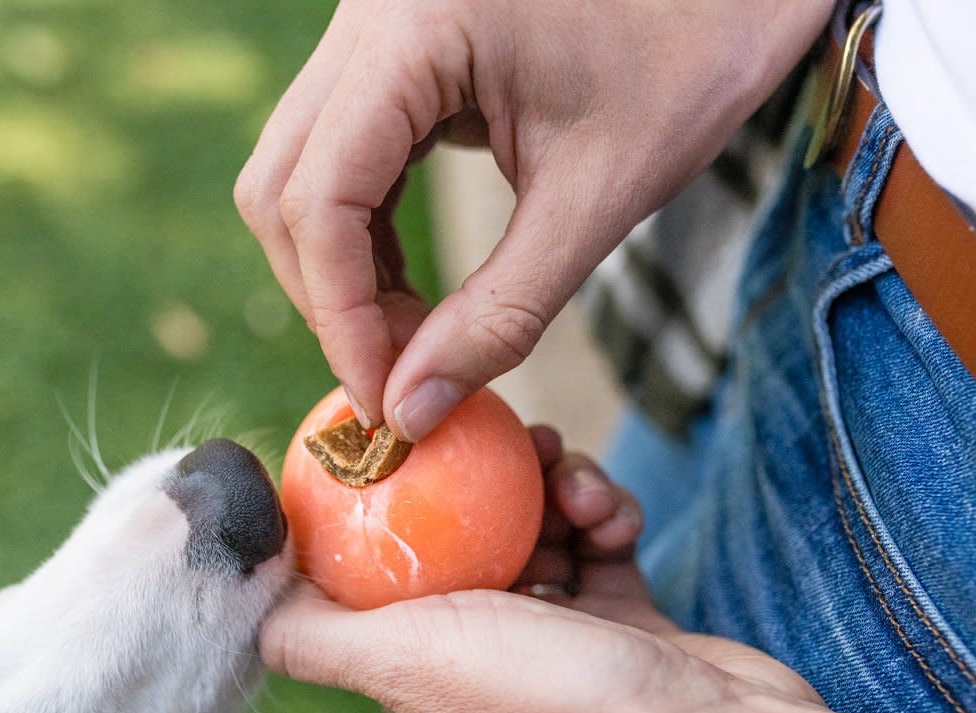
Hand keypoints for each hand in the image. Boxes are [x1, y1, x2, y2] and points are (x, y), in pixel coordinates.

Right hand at [236, 0, 830, 438]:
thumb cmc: (695, 53)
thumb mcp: (600, 195)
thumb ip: (501, 313)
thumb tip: (410, 410)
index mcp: (414, 28)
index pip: (320, 200)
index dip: (341, 318)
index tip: (385, 405)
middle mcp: (367, 13)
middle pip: (280, 186)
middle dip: (328, 298)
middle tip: (396, 379)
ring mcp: (371, 26)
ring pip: (297, 173)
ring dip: (340, 271)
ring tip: (412, 342)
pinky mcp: (391, 49)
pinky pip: (339, 156)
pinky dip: (364, 235)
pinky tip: (413, 290)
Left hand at [260, 432, 819, 712]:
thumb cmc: (554, 706)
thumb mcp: (408, 659)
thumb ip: (317, 635)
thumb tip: (250, 601)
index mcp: (415, 662)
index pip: (374, 565)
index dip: (377, 501)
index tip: (396, 439)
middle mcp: (476, 651)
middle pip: (454, 534)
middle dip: (475, 480)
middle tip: (509, 439)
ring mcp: (553, 637)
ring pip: (530, 525)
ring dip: (550, 488)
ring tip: (574, 478)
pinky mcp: (621, 621)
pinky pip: (596, 540)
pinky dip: (604, 514)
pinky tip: (615, 514)